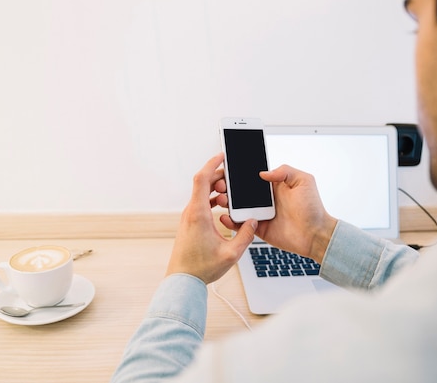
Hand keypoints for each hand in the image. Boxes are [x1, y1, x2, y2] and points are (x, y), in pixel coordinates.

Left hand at [166, 153, 257, 283]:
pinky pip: (200, 203)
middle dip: (219, 175)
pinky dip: (211, 199)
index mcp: (198, 213)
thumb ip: (245, 235)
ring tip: (231, 191)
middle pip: (203, 183)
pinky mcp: (189, 223)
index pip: (202, 178)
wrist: (182, 280)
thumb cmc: (201, 268)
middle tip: (234, 176)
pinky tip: (223, 205)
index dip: (212, 163)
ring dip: (215, 188)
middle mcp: (191, 212)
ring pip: (201, 193)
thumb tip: (253, 221)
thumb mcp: (231, 253)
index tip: (222, 155)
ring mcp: (188, 217)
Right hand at [218, 164, 336, 262]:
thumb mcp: (304, 181)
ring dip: (227, 203)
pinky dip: (232, 221)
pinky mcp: (259, 229)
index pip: (252, 178)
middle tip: (221, 186)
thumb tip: (263, 172)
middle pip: (241, 192)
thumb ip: (285, 171)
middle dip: (229, 188)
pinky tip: (226, 216)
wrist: (316, 234)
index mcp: (275, 186)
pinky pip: (241, 225)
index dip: (240, 175)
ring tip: (221, 200)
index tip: (228, 172)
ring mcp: (261, 214)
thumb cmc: (313, 208)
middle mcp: (266, 200)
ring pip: (238, 207)